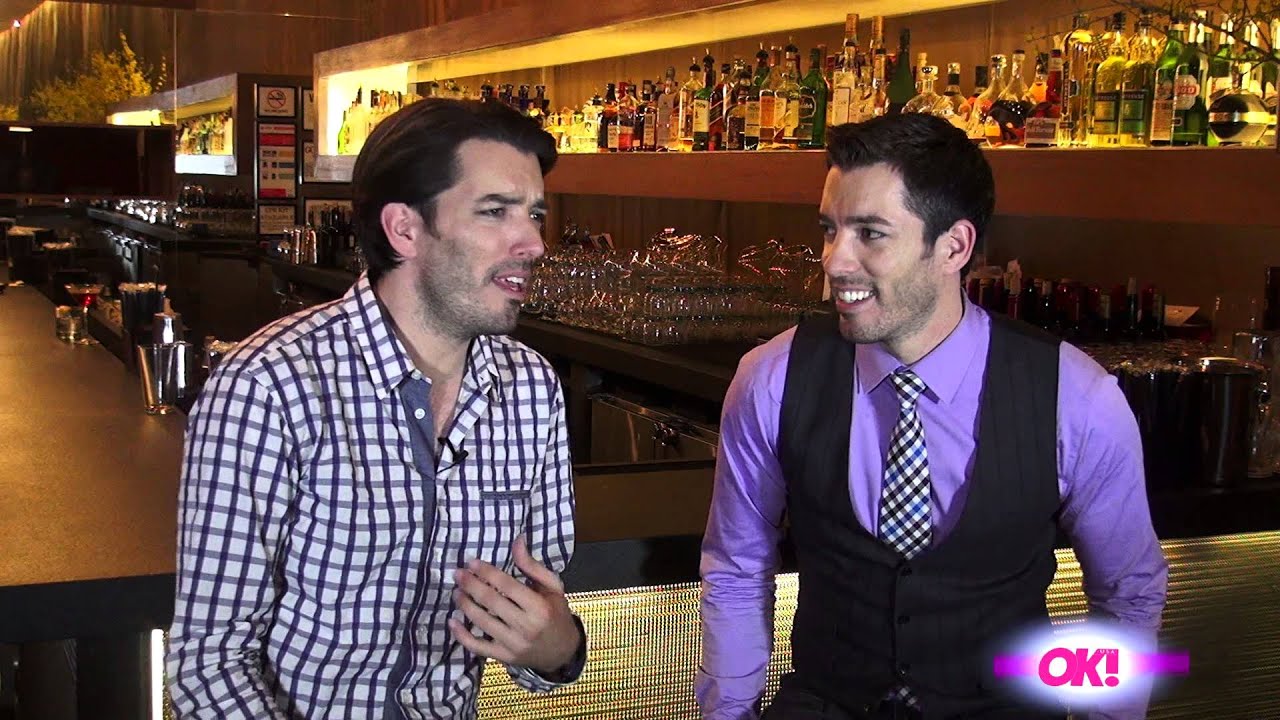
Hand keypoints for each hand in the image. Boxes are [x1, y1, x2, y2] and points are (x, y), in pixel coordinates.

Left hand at [448, 535, 581, 675]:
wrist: (563, 652)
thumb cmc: (557, 615)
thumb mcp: (552, 587)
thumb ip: (532, 565)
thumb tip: (518, 540)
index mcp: (539, 607)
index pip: (507, 586)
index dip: (487, 573)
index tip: (472, 563)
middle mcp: (526, 626)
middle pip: (492, 602)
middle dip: (471, 586)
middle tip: (457, 574)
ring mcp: (513, 644)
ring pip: (482, 622)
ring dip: (465, 605)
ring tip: (456, 592)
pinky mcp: (504, 657)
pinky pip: (478, 647)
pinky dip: (462, 636)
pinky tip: (452, 621)